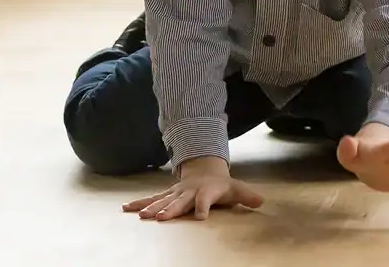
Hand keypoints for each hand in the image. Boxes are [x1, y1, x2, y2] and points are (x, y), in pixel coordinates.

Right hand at [122, 157, 263, 221]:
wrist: (204, 170)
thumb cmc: (221, 185)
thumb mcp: (235, 189)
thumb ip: (246, 195)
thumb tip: (262, 200)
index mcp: (205, 192)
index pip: (205, 201)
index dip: (203, 208)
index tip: (201, 217)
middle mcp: (188, 192)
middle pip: (178, 202)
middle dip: (170, 210)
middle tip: (160, 218)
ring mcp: (175, 193)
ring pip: (161, 201)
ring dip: (150, 208)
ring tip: (140, 216)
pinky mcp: (166, 196)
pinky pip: (151, 200)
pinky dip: (139, 204)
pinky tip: (126, 208)